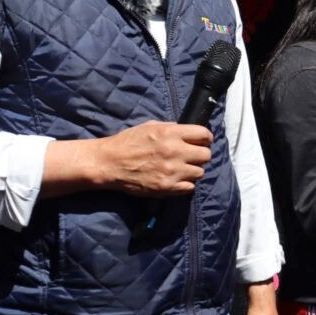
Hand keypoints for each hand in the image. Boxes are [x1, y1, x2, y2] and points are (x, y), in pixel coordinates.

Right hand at [98, 120, 212, 195]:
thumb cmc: (127, 142)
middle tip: (191, 157)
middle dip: (200, 155)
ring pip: (200, 172)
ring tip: (181, 169)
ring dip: (193, 171)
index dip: (205, 138)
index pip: (204, 134)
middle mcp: (174, 151)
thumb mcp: (150, 127)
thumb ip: (171, 128)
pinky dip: (185, 184)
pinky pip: (190, 187)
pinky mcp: (167, 187)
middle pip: (206, 155)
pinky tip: (175, 179)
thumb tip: (188, 132)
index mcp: (170, 133)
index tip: (202, 142)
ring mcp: (172, 171)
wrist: (108, 163)